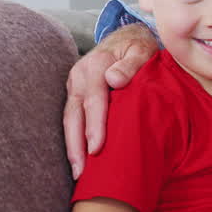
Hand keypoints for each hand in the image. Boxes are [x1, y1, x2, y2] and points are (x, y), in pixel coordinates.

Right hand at [63, 24, 157, 177]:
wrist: (126, 38)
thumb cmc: (139, 48)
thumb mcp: (142, 50)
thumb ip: (131, 64)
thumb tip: (114, 80)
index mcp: (97, 64)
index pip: (94, 99)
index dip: (95, 125)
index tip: (97, 148)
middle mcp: (80, 75)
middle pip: (74, 113)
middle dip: (76, 144)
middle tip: (82, 171)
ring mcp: (74, 85)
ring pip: (69, 118)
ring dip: (72, 146)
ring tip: (79, 173)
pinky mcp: (74, 94)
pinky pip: (71, 118)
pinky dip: (73, 139)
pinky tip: (79, 160)